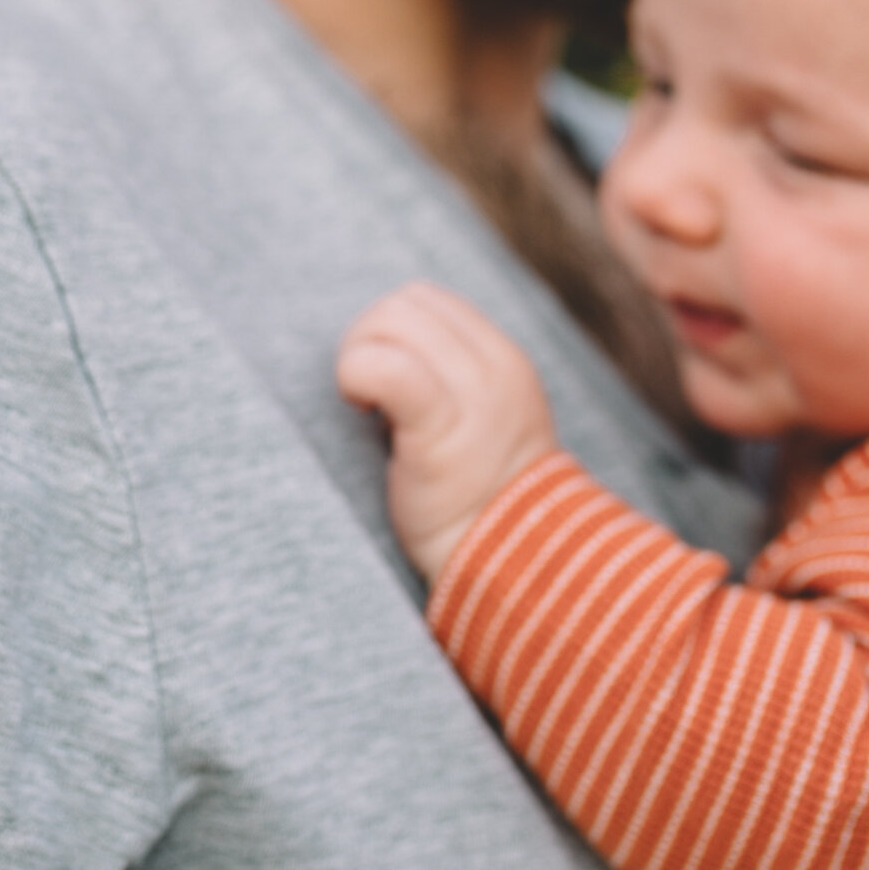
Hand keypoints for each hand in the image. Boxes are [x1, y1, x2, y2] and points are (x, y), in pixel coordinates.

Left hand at [337, 282, 560, 582]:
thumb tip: (381, 349)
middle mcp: (494, 368)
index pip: (427, 300)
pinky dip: (358, 374)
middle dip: (367, 336)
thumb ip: (447, 380)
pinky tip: (361, 410)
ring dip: (358, 355)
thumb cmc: (477, 503)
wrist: (510, 568)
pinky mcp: (440, 428)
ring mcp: (473, 396)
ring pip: (392, 322)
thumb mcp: (481, 422)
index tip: (380, 378)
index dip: (388, 328)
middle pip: (405, 303)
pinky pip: (388, 368)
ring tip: (365, 407)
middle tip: (362, 394)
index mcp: (503, 361)